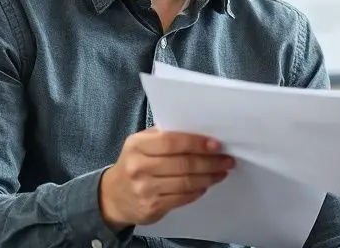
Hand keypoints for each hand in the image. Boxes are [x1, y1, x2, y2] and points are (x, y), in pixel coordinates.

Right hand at [99, 128, 234, 228]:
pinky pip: (182, 197)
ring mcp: (145, 189)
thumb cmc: (134, 164)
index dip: (197, 143)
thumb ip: (164, 135)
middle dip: (210, 161)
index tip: (216, 144)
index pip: (172, 141)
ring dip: (209, 177)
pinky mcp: (152, 207)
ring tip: (221, 171)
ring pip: (186, 182)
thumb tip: (199, 131)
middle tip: (226, 159)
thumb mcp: (140, 144)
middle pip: (183, 163)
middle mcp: (139, 167)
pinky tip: (206, 184)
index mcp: (137, 145)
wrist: (113, 196)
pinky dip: (198, 190)